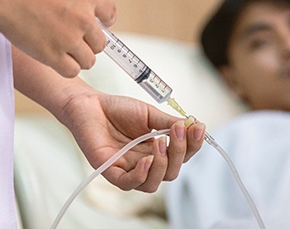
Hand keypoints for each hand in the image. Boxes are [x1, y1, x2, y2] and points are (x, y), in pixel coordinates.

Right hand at [0, 0, 115, 77]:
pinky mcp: (53, 54)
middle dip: (89, 43)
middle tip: (75, 41)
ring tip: (65, 52)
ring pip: (89, 60)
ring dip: (79, 58)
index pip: (110, 15)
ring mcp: (70, 38)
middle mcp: (84, 19)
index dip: (104, 22)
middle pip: (101, 43)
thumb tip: (79, 10)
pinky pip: (72, 71)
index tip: (97, 25)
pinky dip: (67, 68)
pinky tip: (57, 60)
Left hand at [58, 91, 205, 191]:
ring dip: (162, 165)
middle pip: (171, 172)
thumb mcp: (149, 114)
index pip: (181, 156)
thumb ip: (169, 123)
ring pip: (153, 183)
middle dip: (179, 152)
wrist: (91, 104)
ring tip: (160, 142)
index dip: (192, 145)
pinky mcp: (110, 171)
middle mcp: (145, 163)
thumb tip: (193, 126)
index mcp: (157, 150)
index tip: (198, 127)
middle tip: (178, 131)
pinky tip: (146, 160)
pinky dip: (141, 174)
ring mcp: (128, 169)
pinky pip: (129, 183)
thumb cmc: (118, 110)